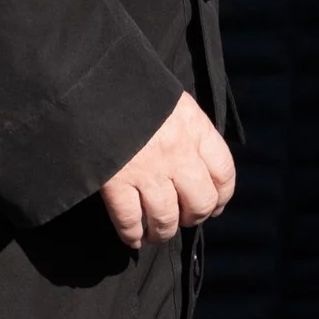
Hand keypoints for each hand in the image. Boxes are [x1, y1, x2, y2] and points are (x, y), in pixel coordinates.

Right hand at [99, 92, 234, 249]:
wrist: (95, 81)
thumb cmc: (135, 89)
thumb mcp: (174, 102)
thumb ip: (188, 130)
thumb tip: (196, 163)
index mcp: (195, 129)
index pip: (224, 172)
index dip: (221, 196)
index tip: (215, 206)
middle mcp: (177, 153)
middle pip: (200, 202)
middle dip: (193, 217)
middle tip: (183, 219)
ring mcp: (147, 170)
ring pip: (166, 218)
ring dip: (163, 232)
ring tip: (156, 234)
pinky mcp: (115, 182)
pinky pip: (130, 221)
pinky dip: (132, 235)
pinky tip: (134, 237)